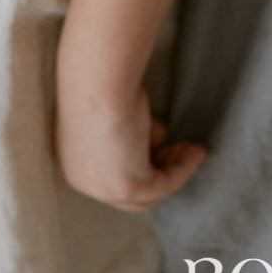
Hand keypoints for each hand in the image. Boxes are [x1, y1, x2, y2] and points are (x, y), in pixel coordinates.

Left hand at [55, 80, 204, 211]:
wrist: (97, 80)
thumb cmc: (102, 81)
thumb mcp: (118, 112)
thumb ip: (134, 132)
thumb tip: (157, 140)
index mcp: (73, 161)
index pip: (111, 172)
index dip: (141, 159)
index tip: (164, 143)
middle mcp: (83, 180)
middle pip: (129, 188)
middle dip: (160, 168)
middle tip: (182, 148)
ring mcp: (102, 189)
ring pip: (147, 192)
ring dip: (175, 170)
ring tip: (194, 149)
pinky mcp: (126, 188)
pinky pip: (164, 184)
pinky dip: (183, 169)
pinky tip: (197, 151)